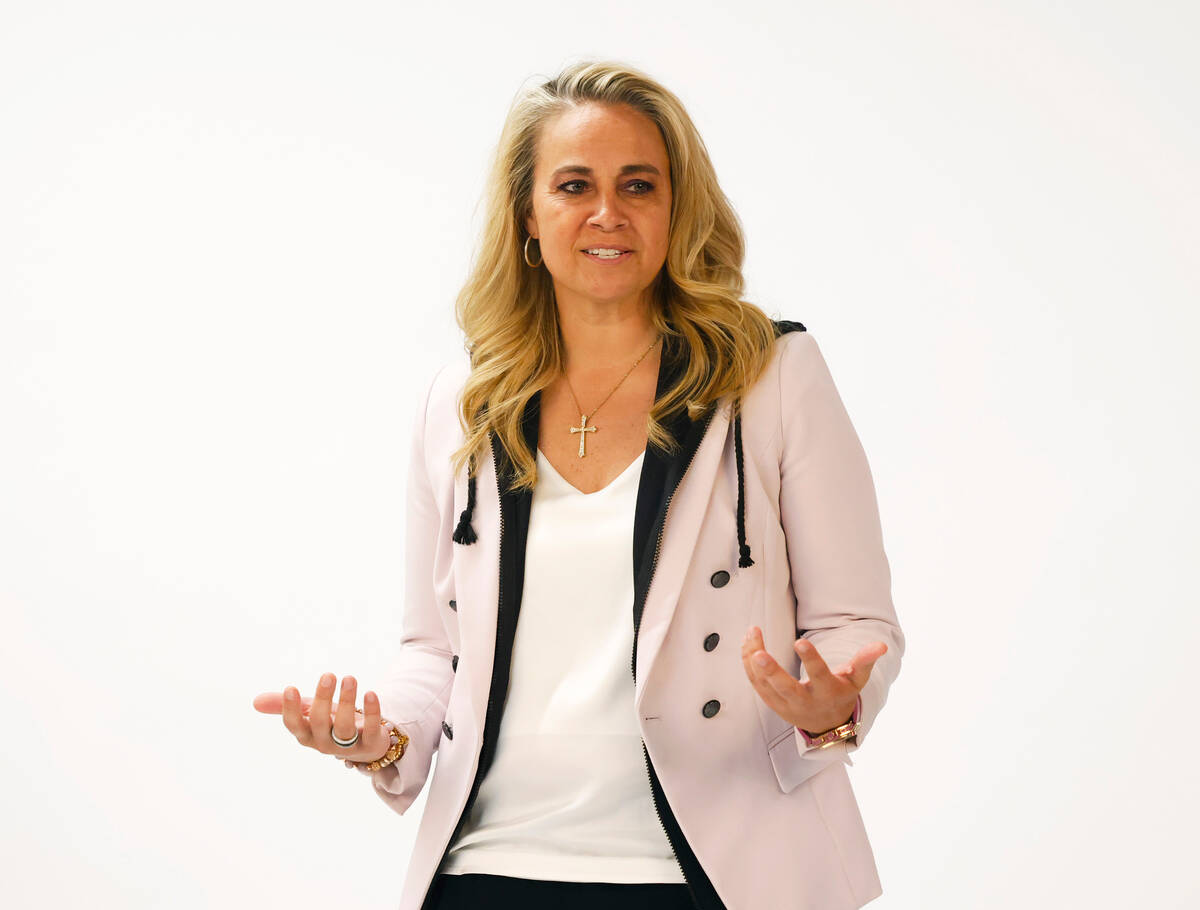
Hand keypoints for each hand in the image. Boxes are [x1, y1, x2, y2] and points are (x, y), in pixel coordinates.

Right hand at [252, 673, 391, 763]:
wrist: (365, 744)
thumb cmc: (332, 723)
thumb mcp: (310, 713)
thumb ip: (285, 706)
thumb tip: (255, 702)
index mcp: (307, 735)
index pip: (294, 725)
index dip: (291, 709)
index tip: (291, 688)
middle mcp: (325, 743)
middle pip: (320, 723)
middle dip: (322, 698)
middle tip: (328, 674)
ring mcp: (348, 747)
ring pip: (344, 727)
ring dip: (346, 701)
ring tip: (349, 678)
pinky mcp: (371, 744)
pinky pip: (371, 729)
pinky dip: (371, 712)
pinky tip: (370, 693)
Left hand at [741, 627, 886, 734]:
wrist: (827, 724)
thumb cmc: (841, 693)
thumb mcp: (856, 680)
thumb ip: (865, 661)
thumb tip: (881, 645)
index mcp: (827, 693)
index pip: (819, 676)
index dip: (810, 659)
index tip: (800, 641)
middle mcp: (805, 701)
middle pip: (785, 688)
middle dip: (771, 671)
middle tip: (759, 653)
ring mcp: (785, 705)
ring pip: (765, 684)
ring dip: (754, 660)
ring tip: (752, 633)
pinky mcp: (772, 703)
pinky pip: (756, 684)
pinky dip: (748, 665)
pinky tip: (747, 644)